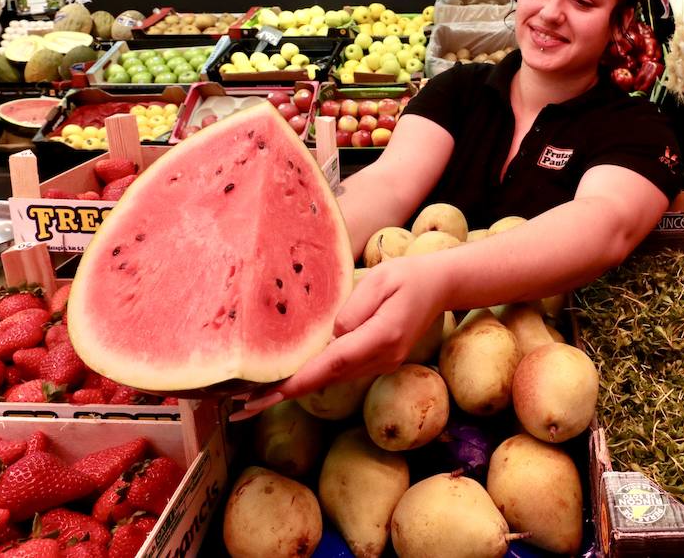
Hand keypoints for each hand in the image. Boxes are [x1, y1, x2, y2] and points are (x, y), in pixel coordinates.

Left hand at [232, 257, 447, 418]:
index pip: (332, 363)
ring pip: (333, 378)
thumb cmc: (408, 276)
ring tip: (254, 396)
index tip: (267, 395)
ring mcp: (382, 364)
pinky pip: (342, 371)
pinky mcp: (379, 362)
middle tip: (242, 406)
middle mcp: (381, 358)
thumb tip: (330, 335)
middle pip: (327, 378)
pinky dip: (315, 376)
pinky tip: (289, 376)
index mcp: (381, 337)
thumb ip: (352, 309)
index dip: (298, 381)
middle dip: (285, 392)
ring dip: (297, 386)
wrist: (441, 286)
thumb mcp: (379, 280)